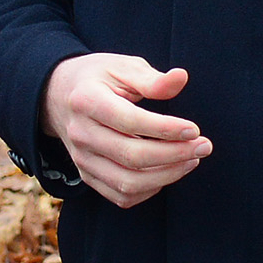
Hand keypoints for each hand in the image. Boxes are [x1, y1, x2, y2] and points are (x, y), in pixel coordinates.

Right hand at [40, 54, 209, 208]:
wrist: (57, 95)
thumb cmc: (97, 78)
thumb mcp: (122, 66)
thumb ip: (152, 78)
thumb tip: (181, 78)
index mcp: (87, 100)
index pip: (130, 121)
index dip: (165, 128)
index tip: (194, 129)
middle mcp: (81, 133)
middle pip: (132, 156)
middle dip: (174, 155)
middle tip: (204, 146)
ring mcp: (82, 158)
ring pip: (128, 182)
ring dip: (167, 176)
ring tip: (191, 160)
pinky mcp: (87, 175)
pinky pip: (121, 196)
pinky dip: (149, 190)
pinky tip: (168, 172)